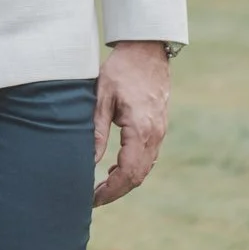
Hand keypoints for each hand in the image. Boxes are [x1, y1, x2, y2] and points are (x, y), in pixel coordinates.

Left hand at [93, 41, 170, 206]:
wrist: (147, 51)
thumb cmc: (121, 69)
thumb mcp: (102, 96)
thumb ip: (96, 130)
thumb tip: (89, 160)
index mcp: (140, 130)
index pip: (128, 173)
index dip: (110, 190)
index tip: (93, 198)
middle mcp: (155, 135)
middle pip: (138, 176)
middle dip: (116, 191)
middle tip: (94, 198)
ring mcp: (160, 132)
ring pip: (145, 168)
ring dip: (125, 181)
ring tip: (101, 187)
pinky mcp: (159, 127)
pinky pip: (148, 157)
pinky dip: (133, 168)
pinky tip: (116, 168)